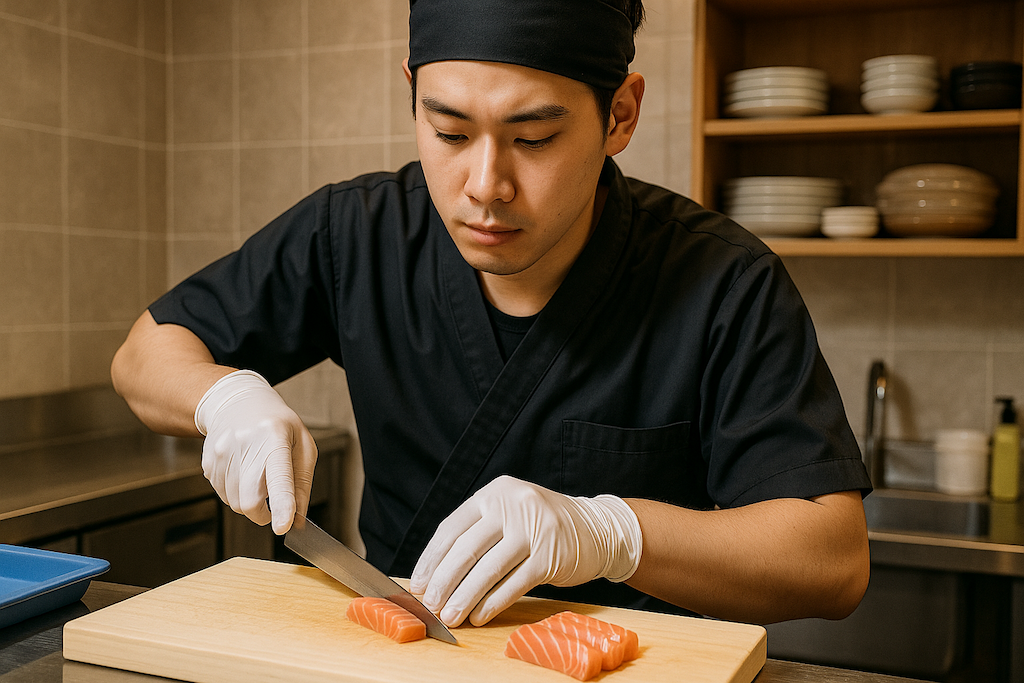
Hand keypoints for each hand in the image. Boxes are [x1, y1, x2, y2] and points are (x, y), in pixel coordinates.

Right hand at [195, 370, 316, 533]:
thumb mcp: (302, 445)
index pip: (279, 478)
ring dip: (250, 502)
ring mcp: (222, 454)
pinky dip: (236, 494)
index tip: (283, 526)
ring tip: (257, 475)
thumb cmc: (277, 424)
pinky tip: (243, 472)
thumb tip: (298, 521)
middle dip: (263, 514)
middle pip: (250, 501)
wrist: (237, 401)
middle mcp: (245, 445)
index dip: (281, 505)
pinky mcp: (208, 463)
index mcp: (275, 438)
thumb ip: (302, 485)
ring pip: (235, 503)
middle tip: (272, 506)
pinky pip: (223, 495)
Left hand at [409, 475, 641, 626]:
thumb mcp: (509, 514)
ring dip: (465, 598)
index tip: (419, 585)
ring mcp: (533, 530)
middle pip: (467, 549)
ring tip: (451, 617)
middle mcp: (512, 506)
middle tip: (431, 607)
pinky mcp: (550, 556)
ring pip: (488, 569)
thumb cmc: (542, 527)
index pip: (451, 528)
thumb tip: (437, 575)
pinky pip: (513, 584)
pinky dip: (492, 604)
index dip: (431, 560)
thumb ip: (478, 535)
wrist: (595, 528)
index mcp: (494, 494)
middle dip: (444, 583)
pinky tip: (479, 616)